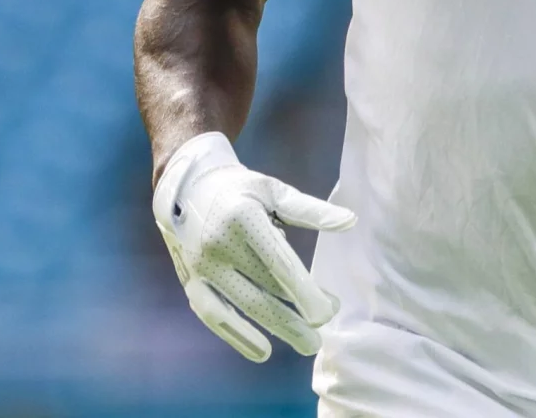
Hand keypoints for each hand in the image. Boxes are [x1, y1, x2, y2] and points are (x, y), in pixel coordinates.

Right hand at [152, 132, 355, 360]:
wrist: (186, 185)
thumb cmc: (240, 189)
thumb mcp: (274, 190)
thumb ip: (310, 209)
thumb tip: (349, 222)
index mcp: (242, 216)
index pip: (277, 261)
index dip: (303, 290)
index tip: (327, 311)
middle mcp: (217, 243)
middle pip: (261, 290)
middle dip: (294, 318)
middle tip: (321, 337)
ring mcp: (201, 265)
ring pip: (241, 306)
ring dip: (275, 329)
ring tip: (306, 343)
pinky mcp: (190, 280)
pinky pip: (213, 314)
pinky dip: (237, 335)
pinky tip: (262, 351)